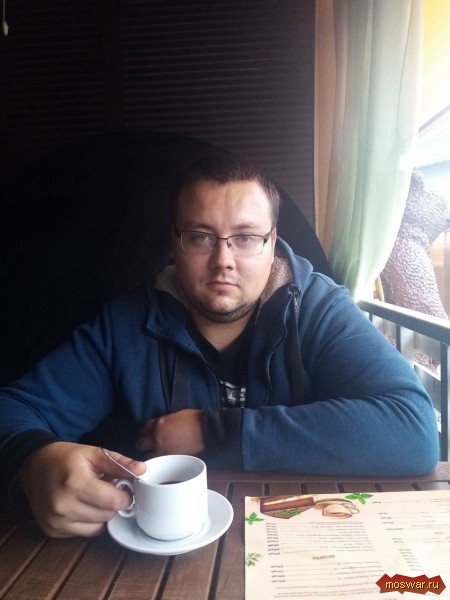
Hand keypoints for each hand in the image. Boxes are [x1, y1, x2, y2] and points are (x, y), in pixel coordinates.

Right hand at [18, 442, 145, 537]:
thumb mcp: (94, 453)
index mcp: (75, 483)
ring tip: (94, 496)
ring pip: (98, 528)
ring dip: (102, 514)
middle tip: (107, 488)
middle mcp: (63, 506)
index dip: (125, 495)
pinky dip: (89, 522)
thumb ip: (119, 463)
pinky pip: (84, 533)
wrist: (34, 466)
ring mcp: (56, 522)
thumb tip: (142, 470)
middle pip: (107, 515)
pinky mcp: (52, 531)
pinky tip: (83, 505)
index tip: (124, 487)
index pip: (113, 501)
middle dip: (113, 503)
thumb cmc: (66, 458)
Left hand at [136, 409, 204, 457]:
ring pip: (147, 456)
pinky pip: (159, 462)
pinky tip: (162, 460)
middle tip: (147, 446)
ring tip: (155, 455)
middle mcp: (156, 437)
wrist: (206, 430)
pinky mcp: (170, 459)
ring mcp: (162, 450)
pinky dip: (159, 461)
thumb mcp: (174, 416)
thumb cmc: (194, 420)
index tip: (146, 435)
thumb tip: (159, 427)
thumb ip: (163, 422)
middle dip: (143, 445)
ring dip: (150, 455)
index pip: (142, 429)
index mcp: (158, 424)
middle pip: (141, 444)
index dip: (144, 432)